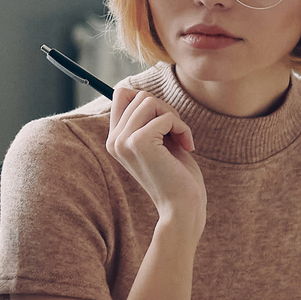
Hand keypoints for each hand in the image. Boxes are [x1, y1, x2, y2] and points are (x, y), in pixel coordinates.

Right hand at [106, 88, 205, 229]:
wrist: (182, 207)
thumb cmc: (176, 175)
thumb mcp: (158, 141)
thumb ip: (147, 119)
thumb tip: (140, 93)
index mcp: (115, 140)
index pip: (121, 94)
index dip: (147, 100)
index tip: (164, 121)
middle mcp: (114, 140)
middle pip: (138, 95)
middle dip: (165, 109)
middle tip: (177, 133)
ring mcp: (123, 141)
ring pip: (150, 101)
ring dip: (173, 117)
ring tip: (181, 139)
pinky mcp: (139, 142)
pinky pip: (165, 116)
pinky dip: (181, 128)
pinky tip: (186, 146)